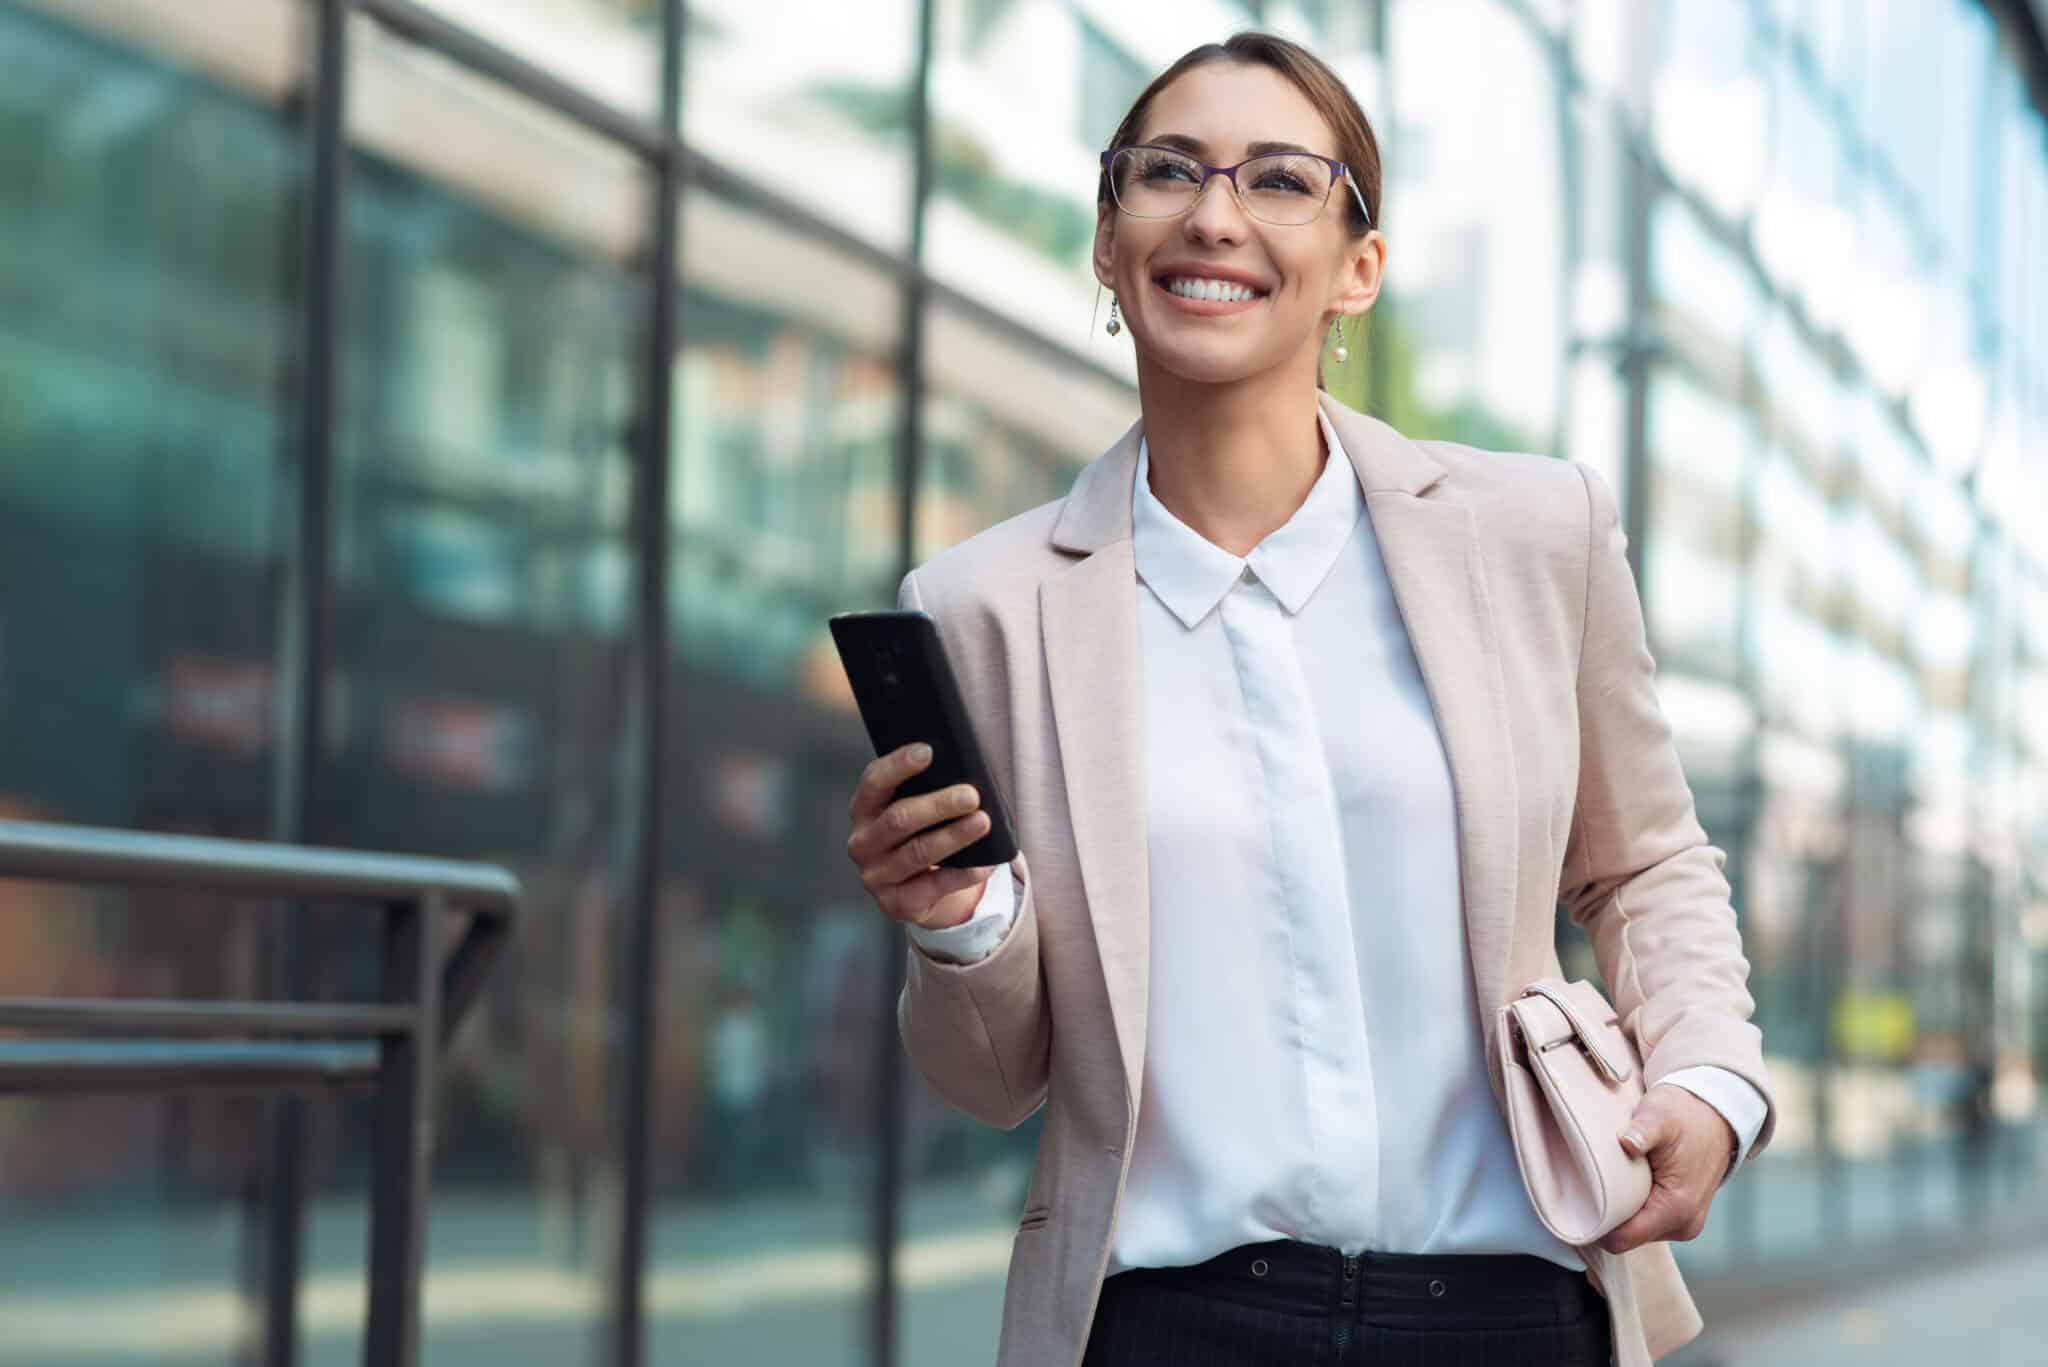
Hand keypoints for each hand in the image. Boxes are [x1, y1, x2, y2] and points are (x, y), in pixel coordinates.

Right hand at [846, 743, 997, 929]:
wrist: (916, 890)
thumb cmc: (920, 835)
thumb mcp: (915, 810)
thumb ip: (925, 790)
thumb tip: (962, 773)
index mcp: (863, 809)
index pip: (875, 781)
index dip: (899, 765)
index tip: (928, 751)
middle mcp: (862, 842)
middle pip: (899, 819)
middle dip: (938, 805)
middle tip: (971, 795)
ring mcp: (876, 876)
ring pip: (917, 853)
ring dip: (953, 836)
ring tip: (983, 822)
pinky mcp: (896, 903)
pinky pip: (932, 887)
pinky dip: (961, 875)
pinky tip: (982, 864)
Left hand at [1598, 1083, 1734, 1254]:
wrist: (1716, 1114)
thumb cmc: (1685, 1114)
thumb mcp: (1660, 1116)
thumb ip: (1643, 1131)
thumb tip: (1627, 1142)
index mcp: (1676, 1209)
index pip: (1622, 1239)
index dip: (1594, 1227)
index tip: (1573, 1204)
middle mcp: (1683, 1225)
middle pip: (1626, 1239)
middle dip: (1604, 1218)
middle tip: (1584, 1188)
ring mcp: (1684, 1223)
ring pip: (1635, 1232)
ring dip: (1618, 1212)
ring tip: (1606, 1182)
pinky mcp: (1681, 1216)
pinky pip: (1646, 1222)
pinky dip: (1631, 1207)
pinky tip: (1622, 1185)